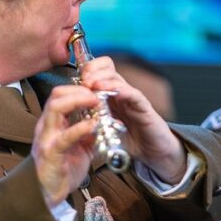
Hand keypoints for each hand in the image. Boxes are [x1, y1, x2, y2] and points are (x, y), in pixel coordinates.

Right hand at [32, 84, 99, 207]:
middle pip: (57, 95)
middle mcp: (47, 126)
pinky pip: (65, 136)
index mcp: (53, 123)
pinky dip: (80, 128)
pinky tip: (93, 126)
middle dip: (79, 90)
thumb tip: (103, 121)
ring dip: (78, 101)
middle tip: (98, 94)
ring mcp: (47, 138)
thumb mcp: (79, 146)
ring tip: (95, 103)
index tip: (97, 92)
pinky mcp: (52, 153)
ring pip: (57, 108)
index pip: (60, 95)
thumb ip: (88, 133)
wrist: (47, 193)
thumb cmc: (63, 169)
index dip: (79, 89)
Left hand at [78, 56, 186, 181]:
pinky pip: (133, 94)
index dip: (86, 71)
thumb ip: (89, 120)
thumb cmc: (126, 139)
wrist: (151, 151)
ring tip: (93, 84)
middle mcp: (120, 92)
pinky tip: (113, 92)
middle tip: (83, 80)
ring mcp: (132, 97)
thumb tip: (69, 117)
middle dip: (92, 70)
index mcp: (108, 95)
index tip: (75, 80)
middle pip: (106, 68)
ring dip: (103, 79)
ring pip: (117, 78)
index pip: (97, 71)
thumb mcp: (102, 128)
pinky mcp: (143, 106)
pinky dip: (122, 91)